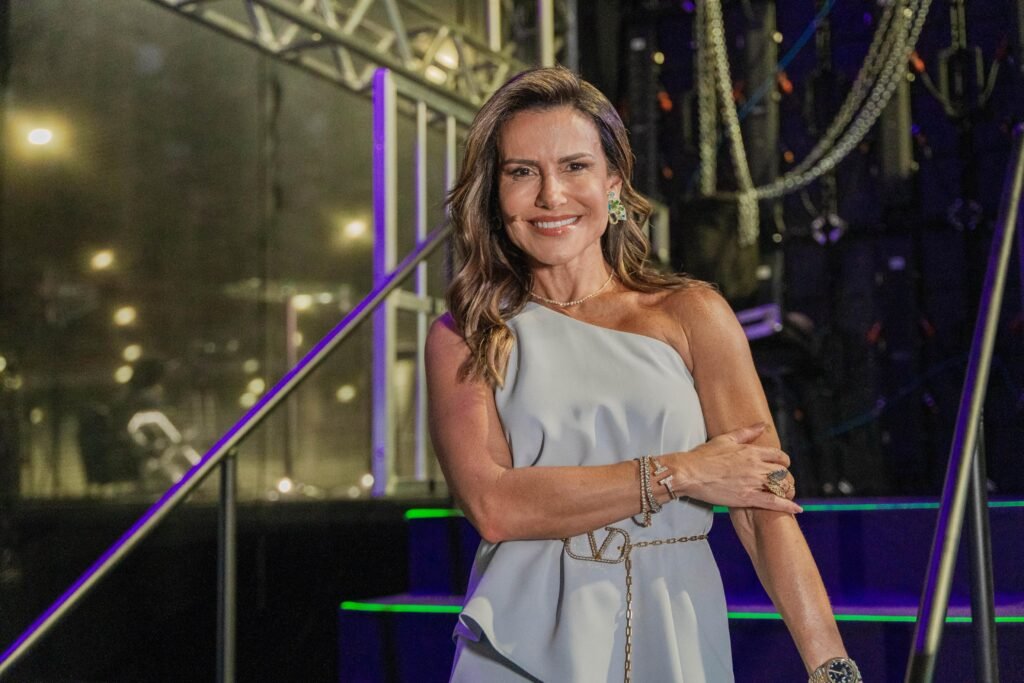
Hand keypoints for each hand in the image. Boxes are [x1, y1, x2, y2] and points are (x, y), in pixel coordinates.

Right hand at [671, 423, 801, 513]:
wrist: (689, 473)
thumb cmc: (704, 455)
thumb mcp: (725, 439)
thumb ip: (746, 433)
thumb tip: (762, 425)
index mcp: (752, 451)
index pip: (779, 456)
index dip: (784, 462)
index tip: (782, 467)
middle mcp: (756, 466)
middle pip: (783, 473)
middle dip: (787, 478)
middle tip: (784, 484)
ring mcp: (753, 482)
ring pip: (782, 486)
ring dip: (788, 491)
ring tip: (788, 495)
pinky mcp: (747, 498)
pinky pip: (773, 502)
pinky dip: (787, 505)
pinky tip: (797, 509)